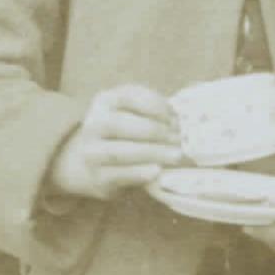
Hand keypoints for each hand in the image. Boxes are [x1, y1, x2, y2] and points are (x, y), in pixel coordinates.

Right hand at [48, 84, 183, 201]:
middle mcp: (93, 125)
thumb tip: (183, 119)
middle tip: (179, 139)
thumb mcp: (135, 113)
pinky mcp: (97, 177)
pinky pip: (118, 174)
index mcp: (105, 101)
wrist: (96, 164)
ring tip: (176, 156)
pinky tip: (158, 171)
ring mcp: (91, 152)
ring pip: (118, 152)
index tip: (174, 116)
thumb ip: (154, 110)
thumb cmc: (127, 134)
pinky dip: (139, 173)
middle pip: (120, 124)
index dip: (153, 105)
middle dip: (153, 131)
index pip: (128, 96)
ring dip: (151, 153)